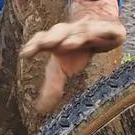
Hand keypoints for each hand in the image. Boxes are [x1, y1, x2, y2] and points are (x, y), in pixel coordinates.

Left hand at [21, 0, 125, 114]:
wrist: (101, 25)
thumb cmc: (77, 50)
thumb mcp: (63, 68)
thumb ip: (52, 86)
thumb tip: (40, 110)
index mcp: (57, 40)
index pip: (43, 40)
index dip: (34, 45)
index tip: (25, 54)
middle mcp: (72, 31)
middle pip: (59, 32)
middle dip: (51, 37)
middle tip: (44, 44)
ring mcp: (90, 29)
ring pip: (81, 31)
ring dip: (74, 37)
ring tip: (67, 44)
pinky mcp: (110, 29)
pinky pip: (107, 30)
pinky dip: (104, 31)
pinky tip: (102, 34)